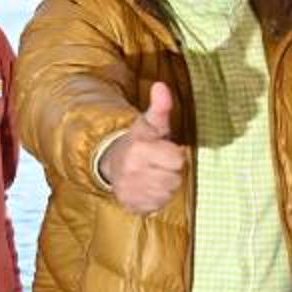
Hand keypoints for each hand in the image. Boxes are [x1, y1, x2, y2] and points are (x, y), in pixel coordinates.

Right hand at [101, 82, 184, 214]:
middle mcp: (132, 172)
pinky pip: (158, 205)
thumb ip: (160, 107)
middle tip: (159, 163)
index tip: (164, 150)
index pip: (177, 159)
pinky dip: (157, 198)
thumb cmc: (140, 142)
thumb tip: (161, 86)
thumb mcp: (151, 123)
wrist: (113, 163)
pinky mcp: (132, 206)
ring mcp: (131, 191)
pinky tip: (148, 187)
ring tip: (154, 174)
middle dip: (171, 170)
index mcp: (138, 149)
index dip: (175, 154)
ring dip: (166, 185)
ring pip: (168, 193)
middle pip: (175, 178)